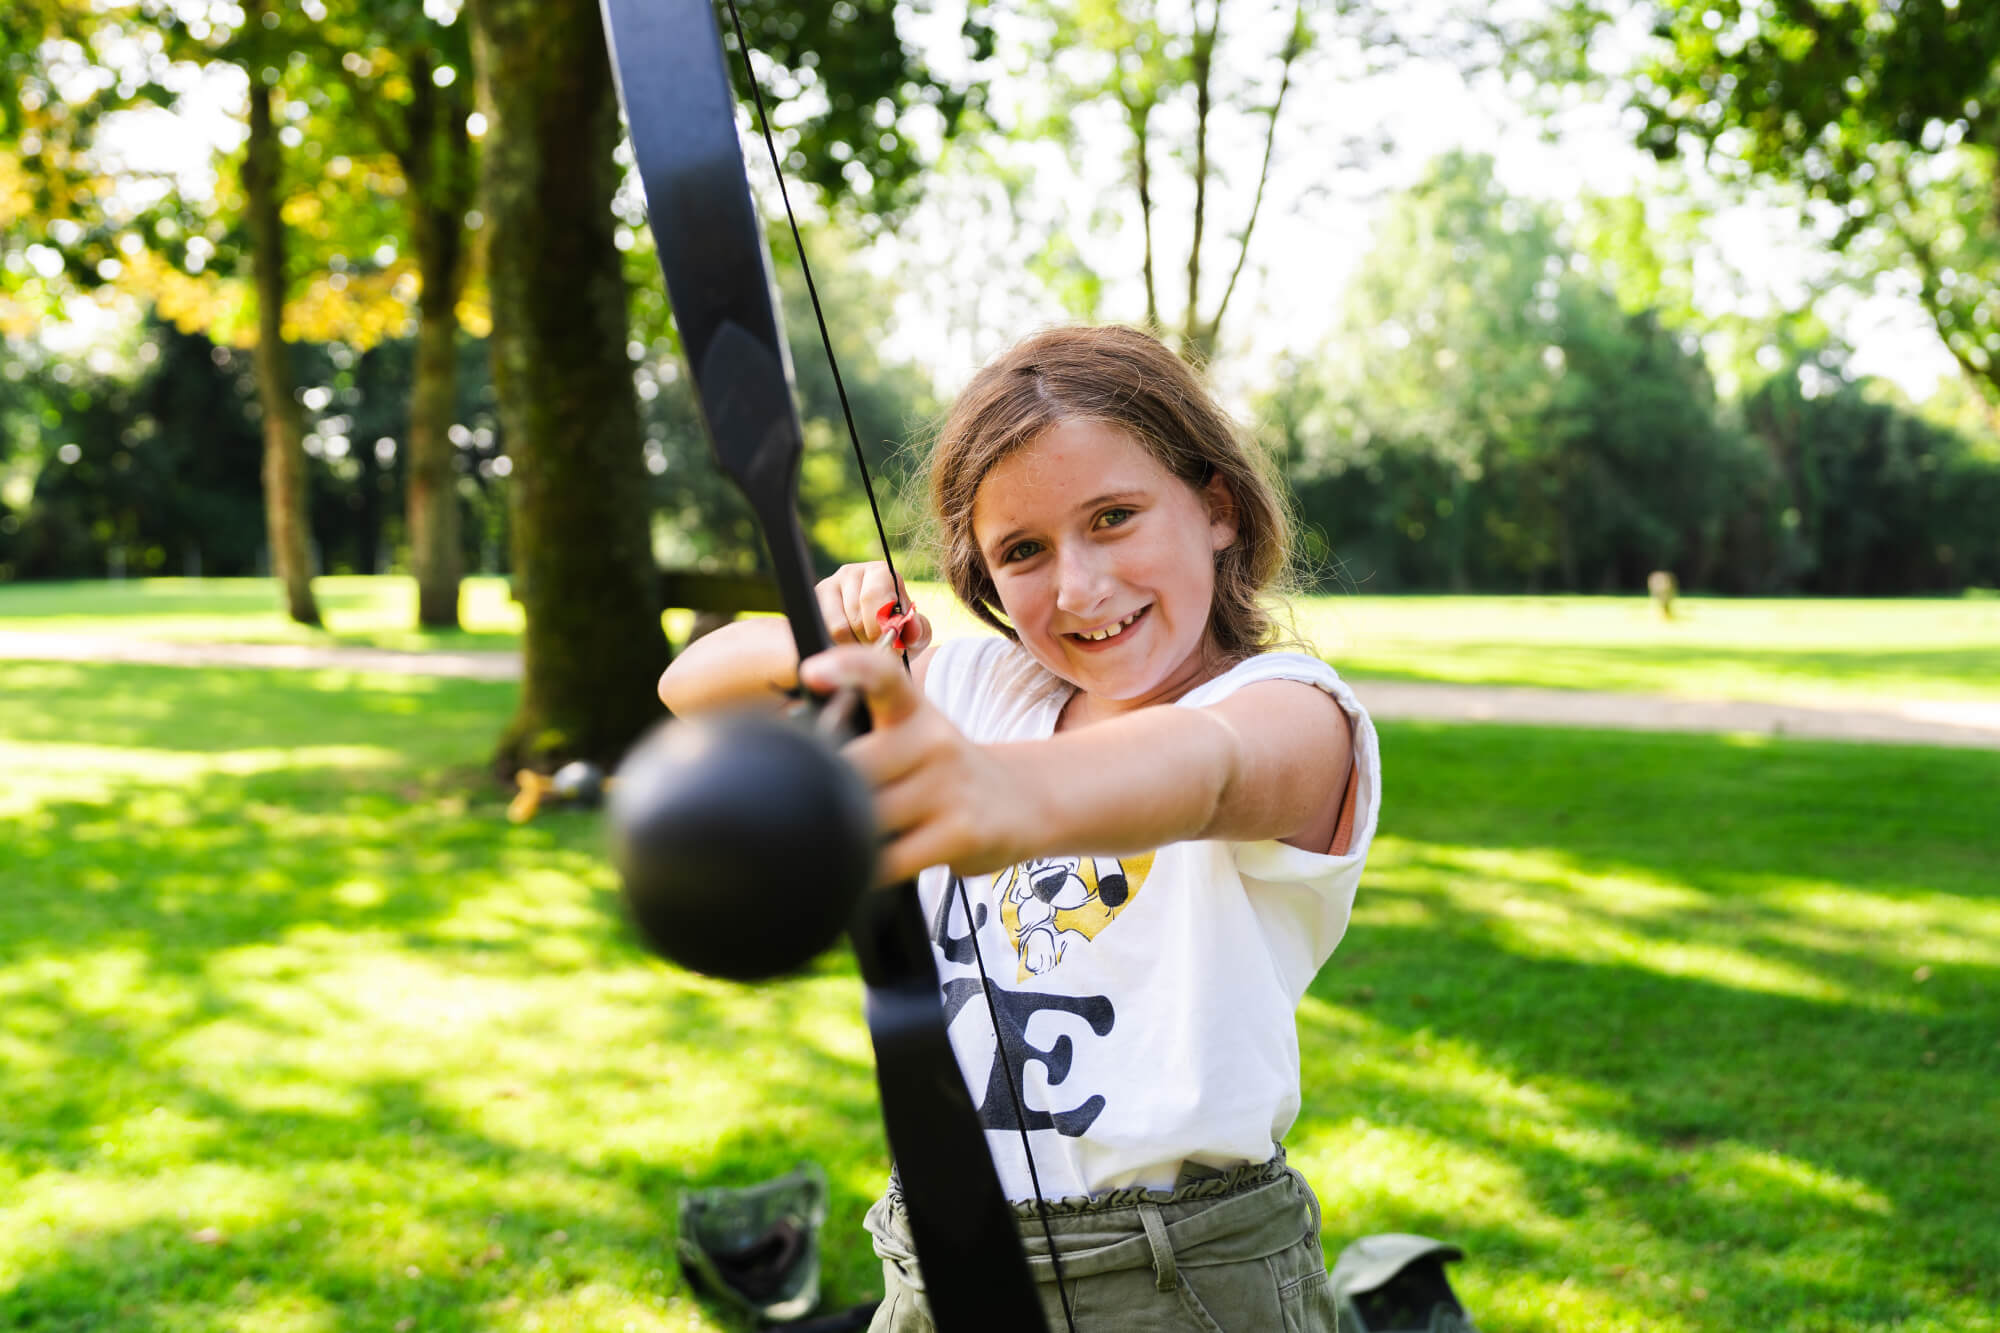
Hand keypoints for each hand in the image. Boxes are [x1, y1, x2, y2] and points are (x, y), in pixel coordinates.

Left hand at [800, 645, 1031, 884]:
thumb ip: (862, 740)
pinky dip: (870, 871)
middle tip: (823, 808)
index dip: (846, 668)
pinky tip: (873, 868)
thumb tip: (792, 763)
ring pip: (867, 818)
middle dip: (826, 794)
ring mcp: (949, 785)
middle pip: (851, 768)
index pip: (881, 676)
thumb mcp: (911, 737)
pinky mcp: (961, 832)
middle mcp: (932, 740)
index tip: (812, 674)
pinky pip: (891, 861)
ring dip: (850, 836)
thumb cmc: (941, 773)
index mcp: (911, 711)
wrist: (1022, 801)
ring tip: (859, 836)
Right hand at [816, 563, 931, 653]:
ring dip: (855, 647)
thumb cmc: (898, 634)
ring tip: (865, 647)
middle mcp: (852, 573)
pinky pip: (823, 632)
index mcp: (881, 573)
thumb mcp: (915, 635)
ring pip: (839, 628)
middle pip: (856, 616)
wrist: (876, 643)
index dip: (882, 627)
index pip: (874, 597)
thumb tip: (910, 629)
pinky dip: (839, 646)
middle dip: (870, 641)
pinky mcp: (813, 604)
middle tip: (879, 651)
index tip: (891, 647)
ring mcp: (828, 586)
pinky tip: (849, 646)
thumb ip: (918, 631)